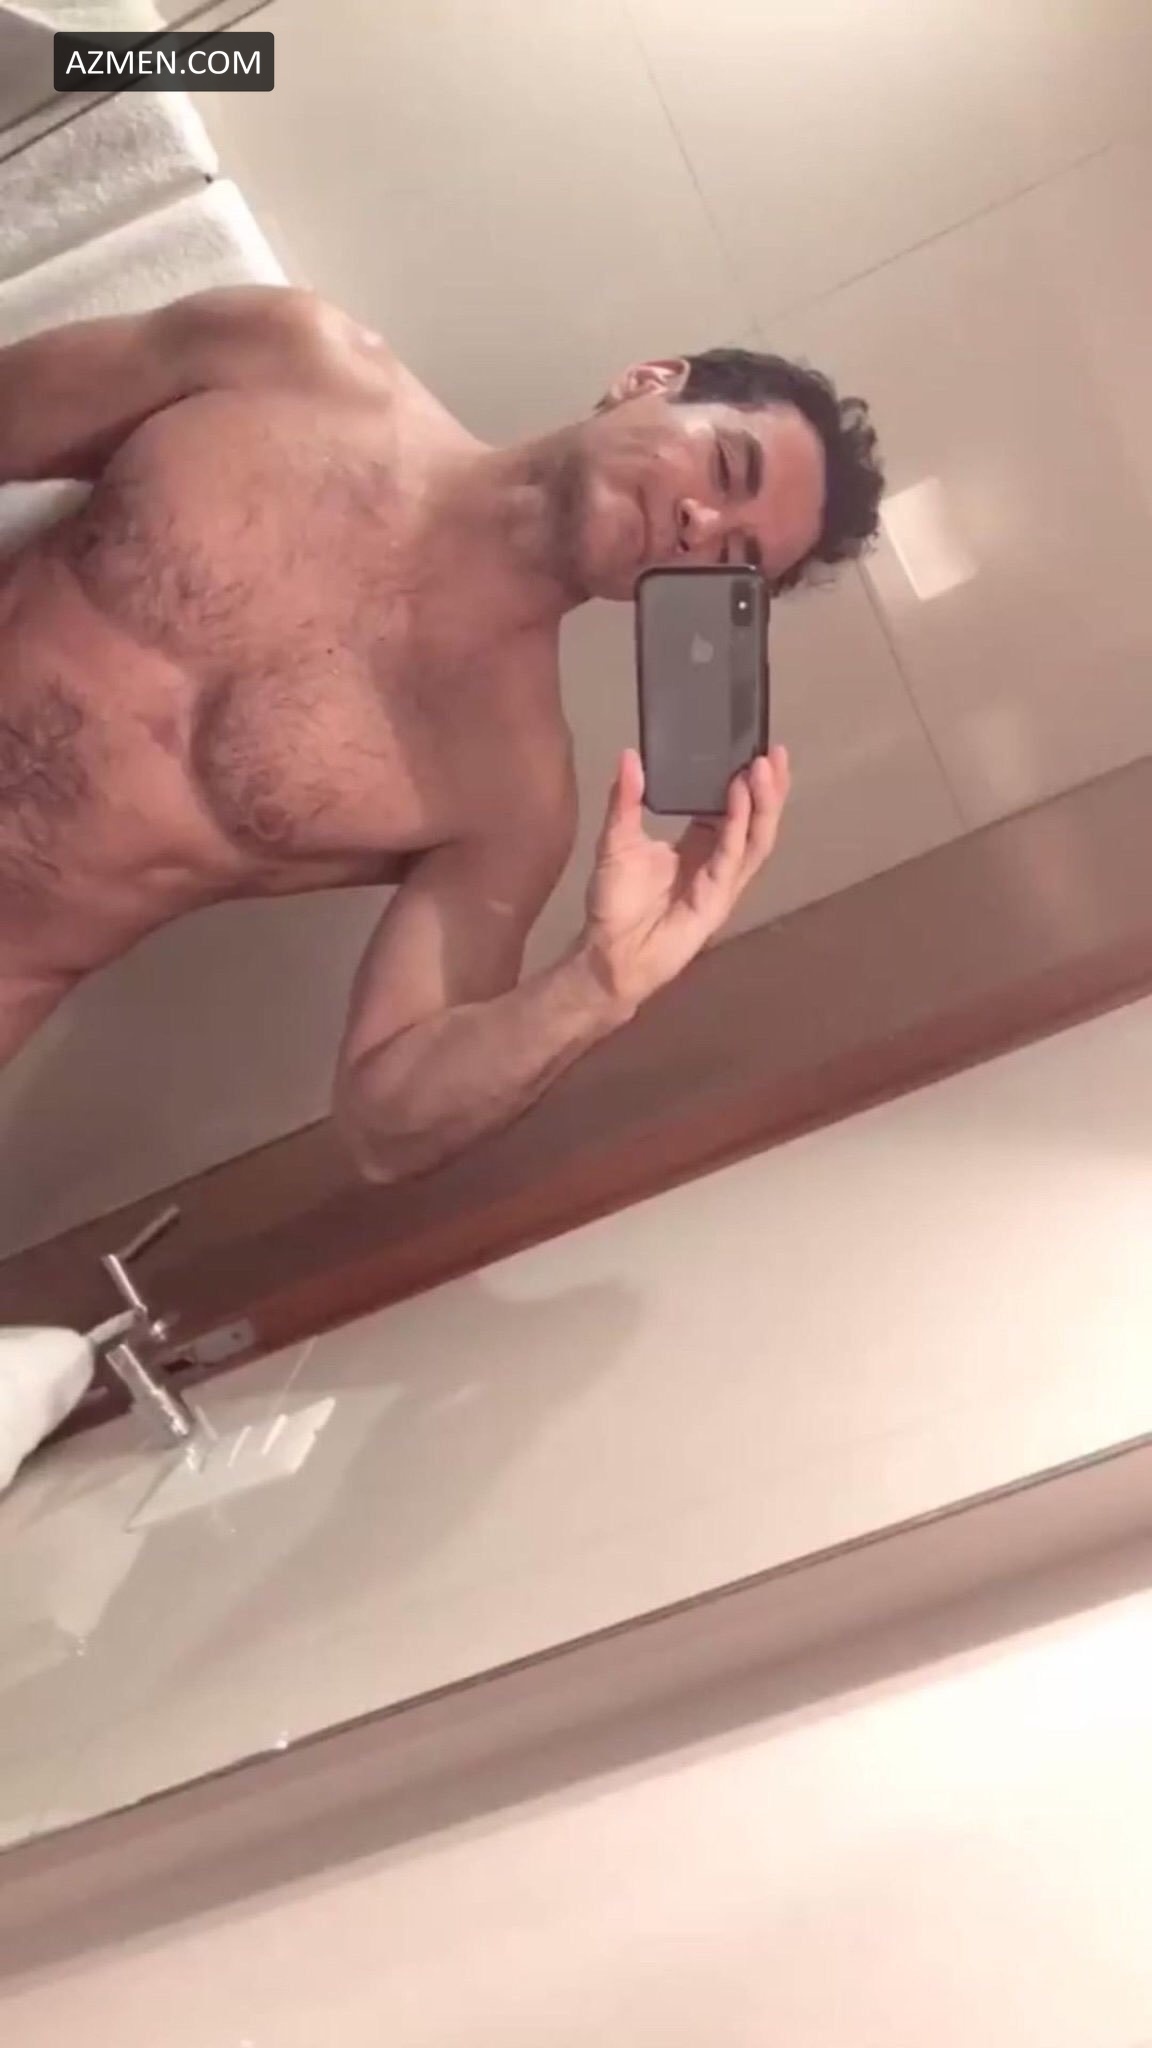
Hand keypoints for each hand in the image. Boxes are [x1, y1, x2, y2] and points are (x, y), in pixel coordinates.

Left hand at [580, 745, 789, 1011]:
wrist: (608, 954)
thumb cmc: (614, 904)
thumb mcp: (616, 841)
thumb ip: (626, 801)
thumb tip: (628, 757)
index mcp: (698, 845)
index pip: (732, 808)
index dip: (746, 781)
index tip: (754, 749)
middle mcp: (717, 862)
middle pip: (755, 821)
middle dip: (769, 789)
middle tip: (775, 752)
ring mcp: (721, 883)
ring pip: (755, 839)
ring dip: (762, 804)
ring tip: (763, 768)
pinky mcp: (716, 900)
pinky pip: (732, 858)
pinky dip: (738, 827)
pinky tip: (738, 798)